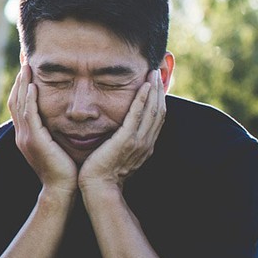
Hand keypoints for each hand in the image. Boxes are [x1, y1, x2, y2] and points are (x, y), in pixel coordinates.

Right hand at [9, 64, 76, 193]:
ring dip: (23, 84)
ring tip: (26, 66)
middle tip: (23, 58)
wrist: (63, 190)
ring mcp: (25, 137)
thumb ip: (56, 130)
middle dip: (20, 78)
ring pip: (20, 104)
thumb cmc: (66, 169)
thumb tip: (67, 115)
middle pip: (15, 99)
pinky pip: (29, 115)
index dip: (22, 85)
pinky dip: (29, 100)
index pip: (20, 104)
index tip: (28, 67)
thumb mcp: (58, 145)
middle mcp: (22, 134)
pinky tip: (33, 86)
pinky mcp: (34, 140)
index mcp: (27, 135)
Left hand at [79, 69, 164, 194]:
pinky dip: (142, 100)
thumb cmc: (102, 173)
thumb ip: (122, 141)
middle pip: (159, 110)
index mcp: (145, 145)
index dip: (158, 98)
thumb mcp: (117, 154)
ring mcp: (138, 141)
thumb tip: (119, 132)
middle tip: (158, 70)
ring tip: (153, 72)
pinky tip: (144, 86)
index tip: (156, 82)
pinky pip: (137, 116)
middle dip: (159, 89)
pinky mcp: (127, 140)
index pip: (157, 117)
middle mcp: (146, 142)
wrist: (98, 188)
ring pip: (152, 110)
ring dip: (154, 89)